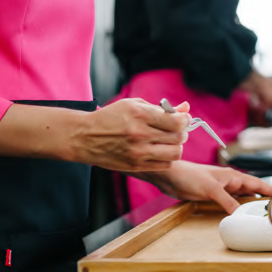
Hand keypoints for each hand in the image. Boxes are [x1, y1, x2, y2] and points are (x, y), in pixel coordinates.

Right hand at [73, 99, 190, 172]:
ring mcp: (138, 153)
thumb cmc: (110, 117)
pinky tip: (159, 150)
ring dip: (176, 146)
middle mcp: (140, 135)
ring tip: (168, 140)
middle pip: (179, 138)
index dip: (184, 120)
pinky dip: (167, 157)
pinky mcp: (136, 166)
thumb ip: (161, 108)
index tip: (182, 118)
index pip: (177, 122)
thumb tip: (186, 108)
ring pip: (175, 153)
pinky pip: (165, 164)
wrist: (86, 137)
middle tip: (176, 129)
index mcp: (140, 115)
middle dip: (182, 132)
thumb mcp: (134, 105)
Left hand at [141, 160, 271, 213]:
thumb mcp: (211, 189)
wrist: (170, 176)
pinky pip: (231, 205)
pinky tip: (241, 219)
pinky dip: (238, 211)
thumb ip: (227, 201)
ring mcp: (222, 190)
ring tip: (264, 219)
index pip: (258, 184)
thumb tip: (240, 215)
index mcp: (233, 177)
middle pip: (253, 193)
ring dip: (252, 207)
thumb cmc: (189, 175)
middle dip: (265, 202)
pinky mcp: (213, 197)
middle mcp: (230, 183)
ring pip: (243, 200)